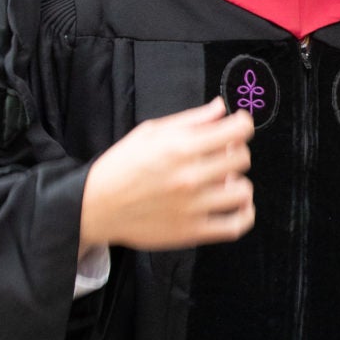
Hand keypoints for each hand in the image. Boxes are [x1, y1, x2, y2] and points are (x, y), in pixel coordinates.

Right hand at [79, 99, 254, 253]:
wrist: (96, 206)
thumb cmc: (121, 167)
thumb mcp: (150, 133)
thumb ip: (190, 120)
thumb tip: (221, 108)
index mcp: (180, 147)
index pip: (236, 131)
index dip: (242, 125)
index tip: (238, 127)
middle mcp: (189, 176)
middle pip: (242, 159)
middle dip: (235, 153)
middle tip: (222, 156)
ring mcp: (193, 206)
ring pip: (243, 191)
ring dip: (238, 184)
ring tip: (224, 183)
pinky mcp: (192, 231)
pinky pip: (236, 225)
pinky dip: (244, 214)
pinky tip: (235, 205)